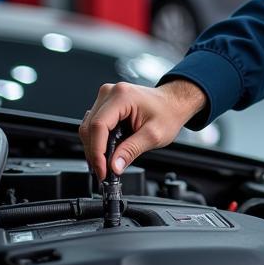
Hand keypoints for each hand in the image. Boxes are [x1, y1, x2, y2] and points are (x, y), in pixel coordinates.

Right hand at [79, 79, 207, 178]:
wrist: (174, 102)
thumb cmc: (168, 112)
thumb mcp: (154, 135)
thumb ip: (132, 150)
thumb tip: (114, 166)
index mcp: (122, 96)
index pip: (99, 126)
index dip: (97, 151)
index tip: (102, 169)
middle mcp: (110, 93)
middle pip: (90, 127)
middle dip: (95, 153)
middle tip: (103, 172)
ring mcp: (106, 97)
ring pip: (89, 127)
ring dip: (95, 148)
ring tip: (105, 164)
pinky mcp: (106, 104)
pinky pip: (94, 125)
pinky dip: (98, 141)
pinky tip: (106, 152)